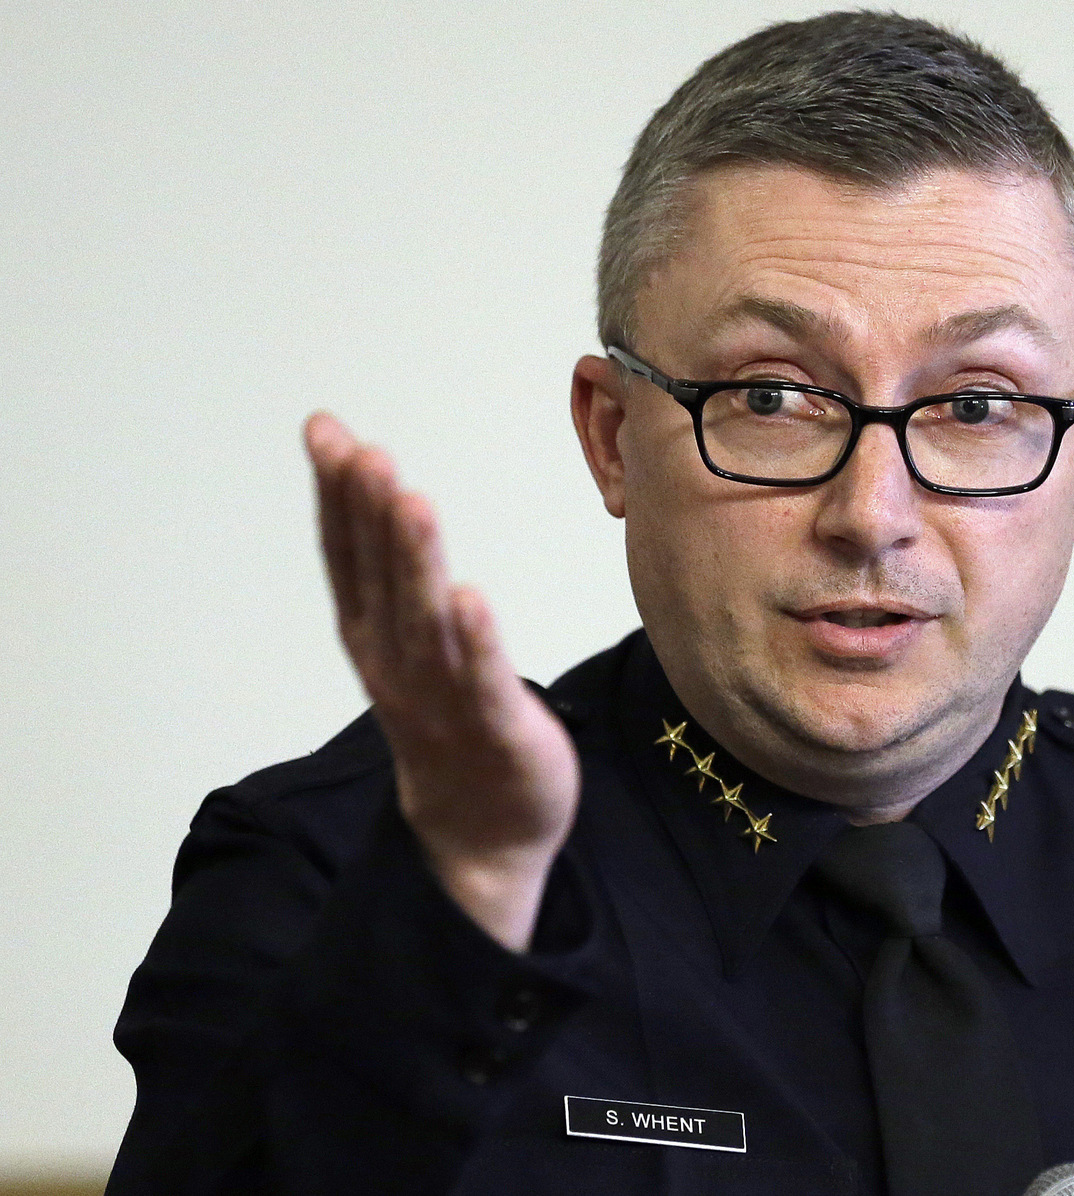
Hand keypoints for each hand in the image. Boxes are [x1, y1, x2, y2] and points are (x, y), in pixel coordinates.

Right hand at [304, 412, 579, 950]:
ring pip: (425, 620)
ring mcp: (442, 696)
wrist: (479, 831)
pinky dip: (475, 640)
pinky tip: (470, 596)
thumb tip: (379, 492)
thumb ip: (395, 568)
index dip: (336, 495)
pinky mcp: (495, 726)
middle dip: (370, 514)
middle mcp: (398, 663)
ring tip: (409, 500)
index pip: (348, 556)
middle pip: (382, 579)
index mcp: (374, 637)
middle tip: (362, 451)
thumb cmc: (450, 718)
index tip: (325, 432)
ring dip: (415, 561)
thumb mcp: (408, 636)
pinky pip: (482, 678)